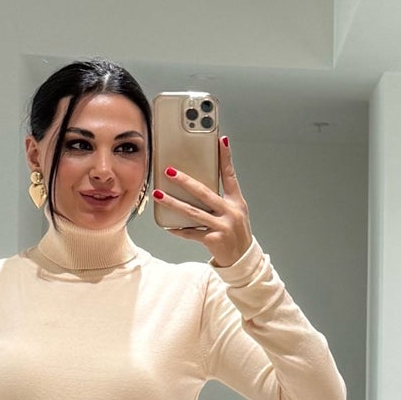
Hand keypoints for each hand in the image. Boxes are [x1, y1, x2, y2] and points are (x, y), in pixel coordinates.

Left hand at [153, 135, 251, 268]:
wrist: (242, 259)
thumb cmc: (235, 232)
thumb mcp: (235, 211)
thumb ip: (221, 197)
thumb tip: (197, 184)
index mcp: (236, 201)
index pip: (229, 175)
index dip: (225, 157)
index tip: (220, 140)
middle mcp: (230, 212)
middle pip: (204, 193)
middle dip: (185, 181)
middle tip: (169, 171)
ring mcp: (222, 227)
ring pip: (192, 212)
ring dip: (173, 203)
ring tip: (158, 195)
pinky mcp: (213, 240)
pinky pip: (191, 232)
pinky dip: (178, 229)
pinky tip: (167, 225)